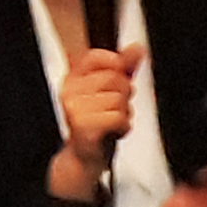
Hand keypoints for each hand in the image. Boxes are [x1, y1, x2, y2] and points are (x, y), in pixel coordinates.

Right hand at [45, 45, 137, 203]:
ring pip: (119, 99)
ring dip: (124, 114)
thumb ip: (124, 69)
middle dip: (124, 96)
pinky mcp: (83, 126)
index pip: (96, 57)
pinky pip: (118, 117)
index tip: (118, 81)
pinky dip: (124, 127)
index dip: (115, 66)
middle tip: (114, 109)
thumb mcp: (111, 92)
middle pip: (114, 79)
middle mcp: (69, 91)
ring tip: (112, 123)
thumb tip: (137, 48)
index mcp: (73, 79)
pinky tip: (114, 132)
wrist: (84, 157)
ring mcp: (74, 109)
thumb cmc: (98, 123)